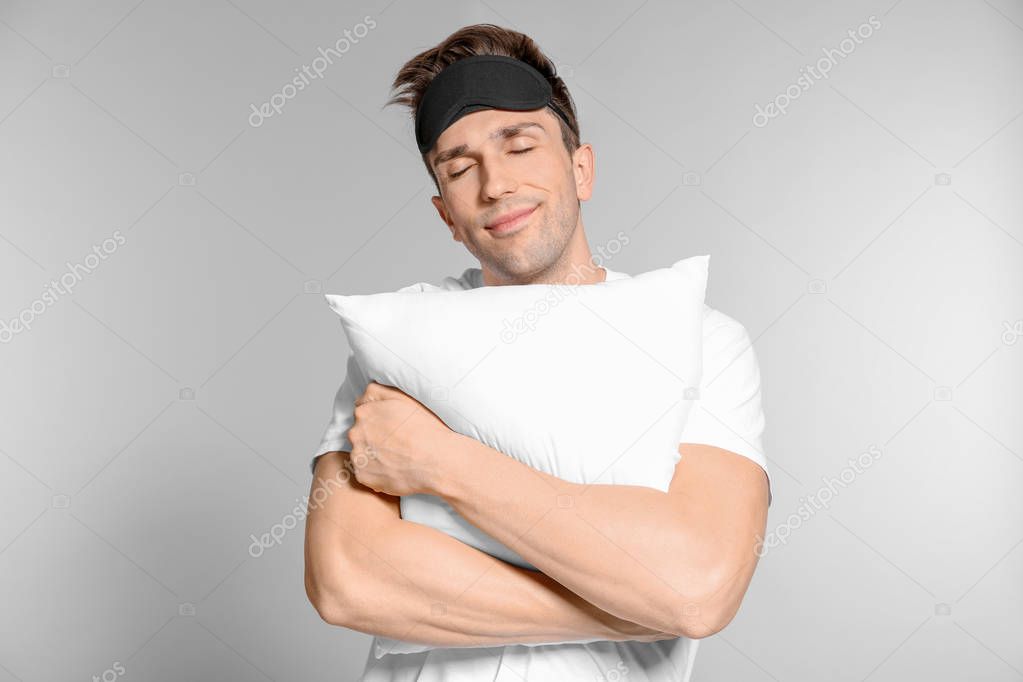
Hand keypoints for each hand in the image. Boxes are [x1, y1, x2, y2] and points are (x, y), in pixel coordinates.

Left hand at [347, 381, 454, 495]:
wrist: (436, 460)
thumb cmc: (425, 429)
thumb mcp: (403, 397)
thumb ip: (377, 392)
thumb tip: (361, 398)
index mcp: (364, 413)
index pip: (362, 415)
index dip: (378, 422)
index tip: (392, 429)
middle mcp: (356, 433)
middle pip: (359, 435)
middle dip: (373, 439)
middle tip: (396, 444)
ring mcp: (358, 456)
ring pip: (361, 455)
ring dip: (373, 456)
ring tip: (396, 458)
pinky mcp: (363, 476)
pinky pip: (365, 474)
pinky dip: (376, 473)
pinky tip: (393, 470)